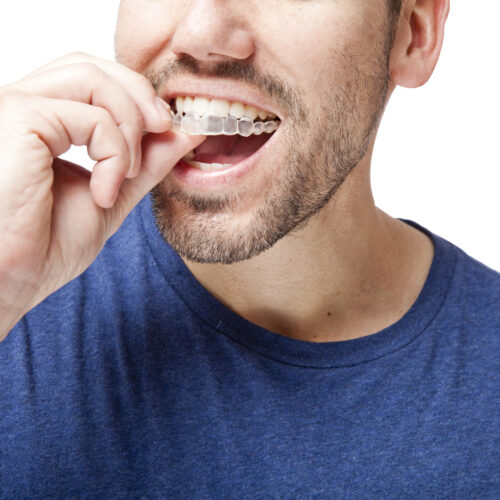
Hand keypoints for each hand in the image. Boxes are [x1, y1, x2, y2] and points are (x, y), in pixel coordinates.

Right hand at [0, 52, 203, 339]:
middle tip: (166, 129)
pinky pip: (91, 117)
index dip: (137, 97)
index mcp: (42, 122)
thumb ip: (145, 162)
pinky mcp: (19, 120)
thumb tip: (184, 132)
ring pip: (93, 77)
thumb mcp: (112, 195)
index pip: (94, 80)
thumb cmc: (43, 246)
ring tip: (127, 173)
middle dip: (141, 96)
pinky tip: (104, 192)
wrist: (8, 282)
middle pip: (94, 66)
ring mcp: (18, 109)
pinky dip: (114, 153)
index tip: (170, 129)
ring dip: (130, 123)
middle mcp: (25, 106)